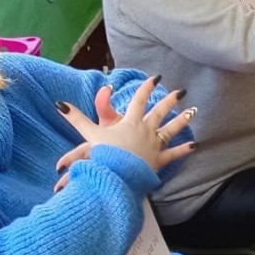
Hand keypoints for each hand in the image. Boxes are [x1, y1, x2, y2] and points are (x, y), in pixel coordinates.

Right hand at [53, 77, 195, 191]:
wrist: (116, 176)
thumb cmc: (104, 155)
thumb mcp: (89, 134)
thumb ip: (76, 118)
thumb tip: (59, 103)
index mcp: (130, 122)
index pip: (139, 100)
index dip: (146, 88)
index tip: (155, 78)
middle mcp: (145, 131)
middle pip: (159, 112)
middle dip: (169, 100)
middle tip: (181, 92)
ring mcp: (154, 145)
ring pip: (170, 130)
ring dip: (181, 121)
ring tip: (192, 112)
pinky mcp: (159, 161)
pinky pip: (174, 154)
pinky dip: (184, 150)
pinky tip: (194, 145)